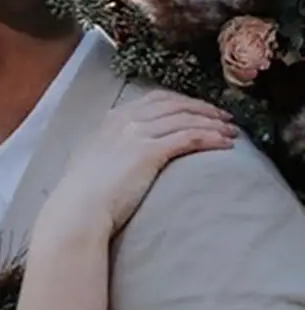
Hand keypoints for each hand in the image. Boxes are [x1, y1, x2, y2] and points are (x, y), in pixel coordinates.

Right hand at [43, 91, 236, 236]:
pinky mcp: (150, 151)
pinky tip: (224, 143)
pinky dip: (210, 137)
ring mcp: (137, 132)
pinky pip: (189, 136)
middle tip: (224, 118)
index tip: (199, 109)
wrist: (79, 209)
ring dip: (213, 122)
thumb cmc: (83, 195)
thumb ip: (109, 148)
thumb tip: (122, 154)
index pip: (155, 100)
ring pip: (186, 118)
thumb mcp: (93, 160)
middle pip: (175, 104)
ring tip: (231, 131)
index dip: (182, 102)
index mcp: (111, 119)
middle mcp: (125, 119)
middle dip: (203, 108)